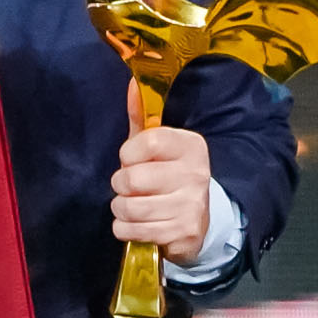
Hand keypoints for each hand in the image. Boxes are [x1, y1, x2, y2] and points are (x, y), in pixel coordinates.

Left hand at [112, 78, 211, 263]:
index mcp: (191, 146)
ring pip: (129, 208)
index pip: (146, 142)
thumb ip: (141, 118)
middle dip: (120, 185)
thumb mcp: (158, 146)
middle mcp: (196, 174)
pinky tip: (136, 224)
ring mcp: (191, 206)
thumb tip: (132, 83)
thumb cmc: (168, 176)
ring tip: (130, 206)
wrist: (197, 221)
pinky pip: (133, 230)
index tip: (130, 160)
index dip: (127, 154)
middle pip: (132, 178)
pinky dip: (125, 229)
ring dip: (121, 209)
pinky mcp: (183, 233)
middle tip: (129, 187)